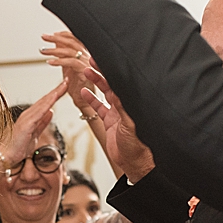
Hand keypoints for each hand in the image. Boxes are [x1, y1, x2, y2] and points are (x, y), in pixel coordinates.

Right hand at [0, 78, 67, 169]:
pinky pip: (40, 112)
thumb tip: (51, 112)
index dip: (56, 94)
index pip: (46, 103)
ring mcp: (27, 118)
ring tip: (64, 84)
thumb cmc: (18, 147)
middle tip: (67, 79)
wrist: (7, 156)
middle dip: (57, 89)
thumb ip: (43, 123)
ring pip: (44, 103)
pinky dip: (47, 104)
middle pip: (46, 99)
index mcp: (32, 117)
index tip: (65, 86)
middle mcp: (29, 114)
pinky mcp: (27, 124)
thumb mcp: (36, 134)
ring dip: (54, 93)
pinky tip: (54, 97)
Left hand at [41, 32, 97, 116]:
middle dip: (56, 38)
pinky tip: (50, 62)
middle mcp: (87, 57)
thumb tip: (56, 43)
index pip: (75, 39)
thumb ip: (63, 54)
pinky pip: (71, 63)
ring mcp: (87, 63)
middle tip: (44, 37)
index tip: (52, 34)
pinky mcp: (85, 72)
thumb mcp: (67, 67)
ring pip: (70, 51)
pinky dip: (59, 61)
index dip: (63, 34)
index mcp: (84, 54)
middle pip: (72, 42)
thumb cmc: (77, 86)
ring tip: (43, 51)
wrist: (84, 101)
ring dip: (54, 50)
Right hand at [76, 67, 154, 181]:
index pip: (121, 82)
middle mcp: (125, 106)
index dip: (111, 70)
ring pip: (105, 93)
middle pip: (113, 84)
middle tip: (92, 61)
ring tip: (87, 72)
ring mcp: (118, 113)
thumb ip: (122, 108)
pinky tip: (85, 92)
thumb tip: (117, 92)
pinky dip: (92, 100)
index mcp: (131, 104)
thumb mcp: (129, 125)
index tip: (102, 60)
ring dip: (96, 82)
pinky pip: (100, 108)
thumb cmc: (137, 146)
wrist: (133, 162)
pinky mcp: (111, 122)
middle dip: (102, 72)